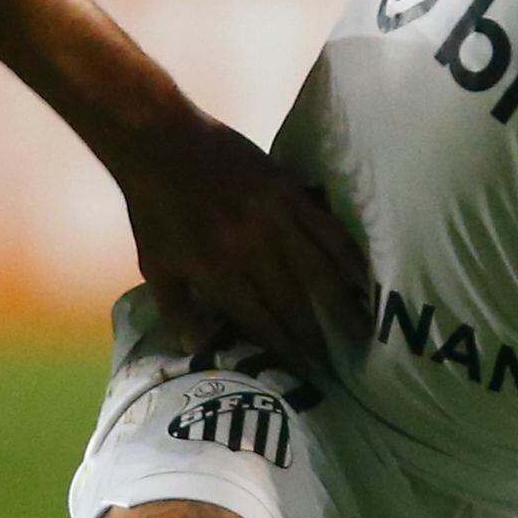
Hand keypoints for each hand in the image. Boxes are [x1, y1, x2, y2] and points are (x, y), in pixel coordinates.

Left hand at [113, 117, 374, 376]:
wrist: (162, 144)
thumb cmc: (154, 210)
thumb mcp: (155, 267)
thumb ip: (178, 311)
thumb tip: (200, 350)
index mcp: (219, 274)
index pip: (261, 322)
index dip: (285, 350)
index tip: (304, 373)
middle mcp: (251, 252)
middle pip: (293, 303)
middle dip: (315, 337)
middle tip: (334, 362)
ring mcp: (274, 220)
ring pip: (317, 271)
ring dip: (341, 303)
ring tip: (359, 328)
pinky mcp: (288, 193)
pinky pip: (326, 230)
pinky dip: (348, 255)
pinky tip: (363, 276)